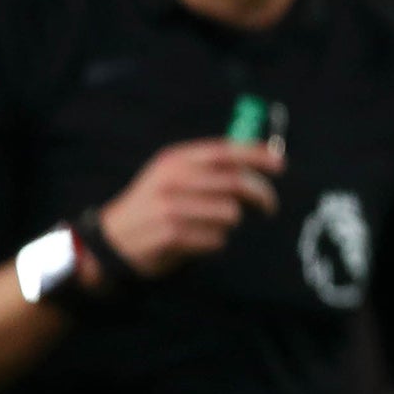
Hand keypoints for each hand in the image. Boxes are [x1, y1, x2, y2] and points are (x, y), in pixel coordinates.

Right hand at [92, 140, 284, 281]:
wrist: (111, 240)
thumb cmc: (154, 206)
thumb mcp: (172, 176)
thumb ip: (210, 167)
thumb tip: (262, 160)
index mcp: (176, 160)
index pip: (226, 151)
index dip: (257, 155)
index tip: (281, 164)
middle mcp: (173, 180)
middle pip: (237, 182)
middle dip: (262, 196)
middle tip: (269, 208)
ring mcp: (171, 208)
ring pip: (231, 214)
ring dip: (229, 224)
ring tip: (210, 225)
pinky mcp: (172, 235)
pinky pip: (217, 239)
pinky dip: (214, 242)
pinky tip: (196, 241)